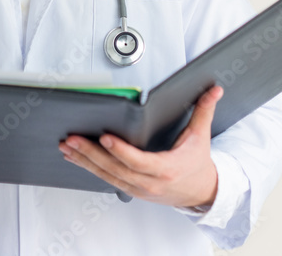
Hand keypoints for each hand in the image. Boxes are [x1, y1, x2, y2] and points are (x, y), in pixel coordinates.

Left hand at [58, 85, 222, 208]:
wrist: (201, 193)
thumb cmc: (197, 164)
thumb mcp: (201, 137)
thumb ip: (204, 110)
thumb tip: (214, 89)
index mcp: (166, 169)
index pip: (138, 162)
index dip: (120, 151)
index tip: (104, 137)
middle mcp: (149, 182)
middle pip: (115, 169)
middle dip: (91, 153)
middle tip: (72, 138)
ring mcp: (137, 189)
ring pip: (106, 175)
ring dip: (84, 160)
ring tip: (66, 146)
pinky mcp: (129, 189)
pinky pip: (105, 179)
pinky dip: (88, 167)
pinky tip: (74, 157)